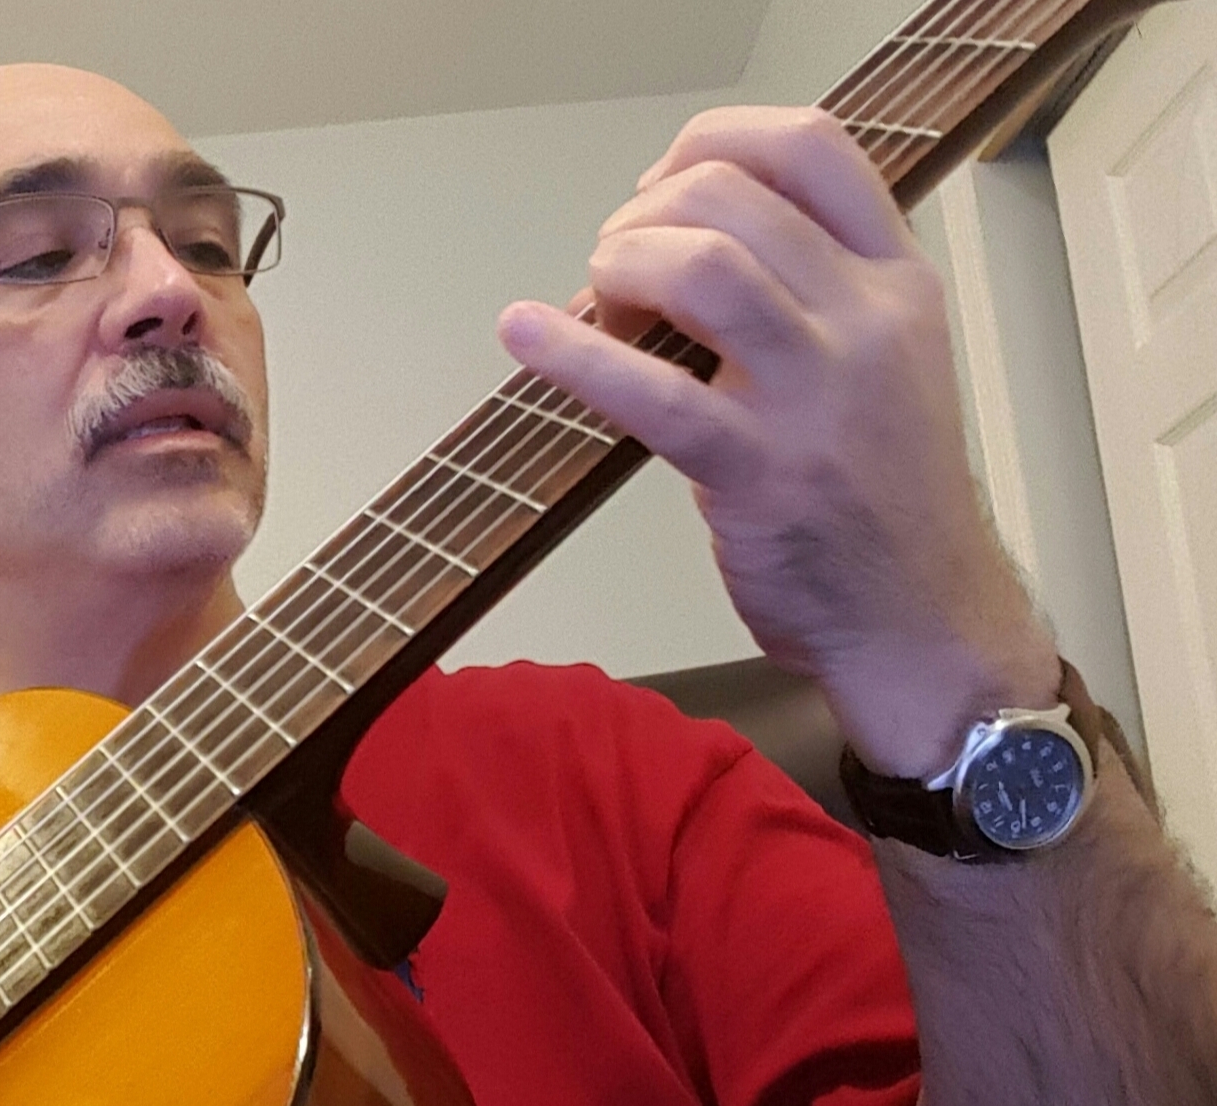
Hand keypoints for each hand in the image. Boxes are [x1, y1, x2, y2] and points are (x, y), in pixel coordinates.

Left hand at [496, 105, 1058, 775]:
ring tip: (598, 311)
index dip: (710, 143)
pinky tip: (524, 335)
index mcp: (897, 281)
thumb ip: (809, 291)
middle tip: (614, 274)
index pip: (812, 144)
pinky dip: (570, 352)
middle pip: (729, 195)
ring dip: (616, 268)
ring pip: (698, 264)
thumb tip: (675, 240)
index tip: (660, 189)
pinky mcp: (758, 471)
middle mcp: (866, 321)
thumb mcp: (883, 361)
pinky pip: (650, 391)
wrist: (922, 621)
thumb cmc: (880, 494)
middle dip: (639, 217)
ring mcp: (815, 396)